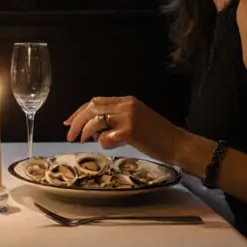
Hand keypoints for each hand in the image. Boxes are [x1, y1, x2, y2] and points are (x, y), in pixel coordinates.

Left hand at [64, 96, 189, 164]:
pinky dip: (103, 142)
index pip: (96, 101)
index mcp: (127, 101)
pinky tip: (108, 146)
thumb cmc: (157, 136)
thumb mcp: (136, 121)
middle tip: (69, 135)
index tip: (69, 123)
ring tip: (82, 141)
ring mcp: (128, 117)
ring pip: (95, 120)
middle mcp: (126, 105)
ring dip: (85, 131)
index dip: (79, 112)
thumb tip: (94, 131)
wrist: (178, 143)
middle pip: (92, 108)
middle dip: (77, 121)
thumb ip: (116, 121)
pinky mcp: (131, 131)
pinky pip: (106, 137)